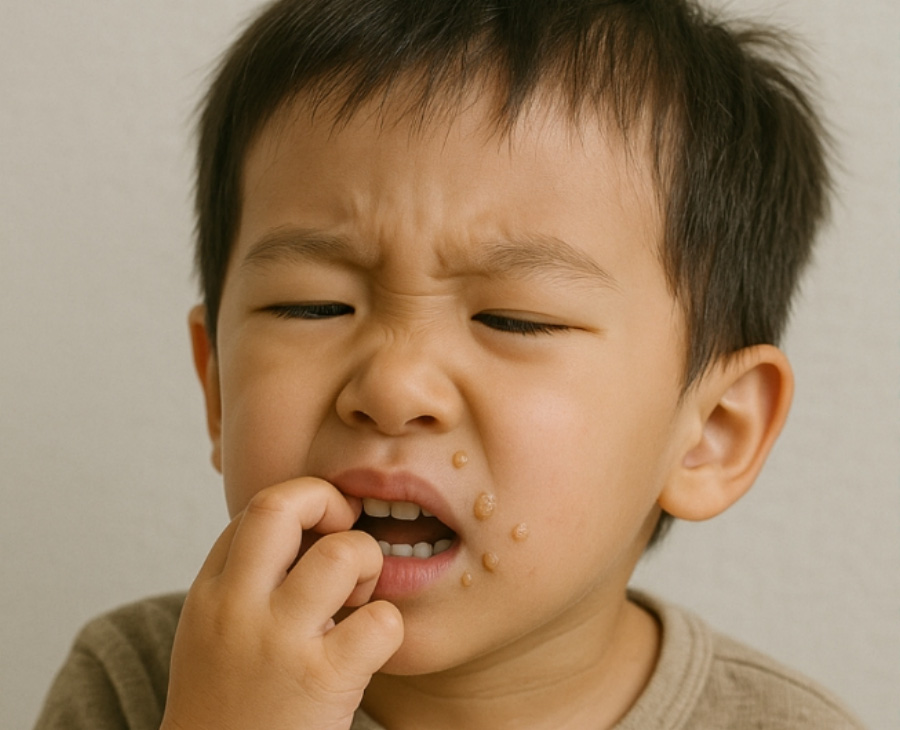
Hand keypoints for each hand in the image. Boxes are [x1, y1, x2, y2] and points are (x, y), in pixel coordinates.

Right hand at [160, 478, 403, 729]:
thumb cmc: (230, 706)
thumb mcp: (214, 633)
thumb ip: (247, 580)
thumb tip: (305, 528)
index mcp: (209, 594)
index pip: (257, 508)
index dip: (302, 505)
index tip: (320, 530)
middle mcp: (236, 609)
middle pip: (280, 504)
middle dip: (327, 500)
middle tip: (345, 531)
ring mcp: (278, 644)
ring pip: (343, 553)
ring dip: (367, 562)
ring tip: (359, 597)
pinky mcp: (322, 683)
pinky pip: (381, 620)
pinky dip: (388, 625)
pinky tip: (370, 646)